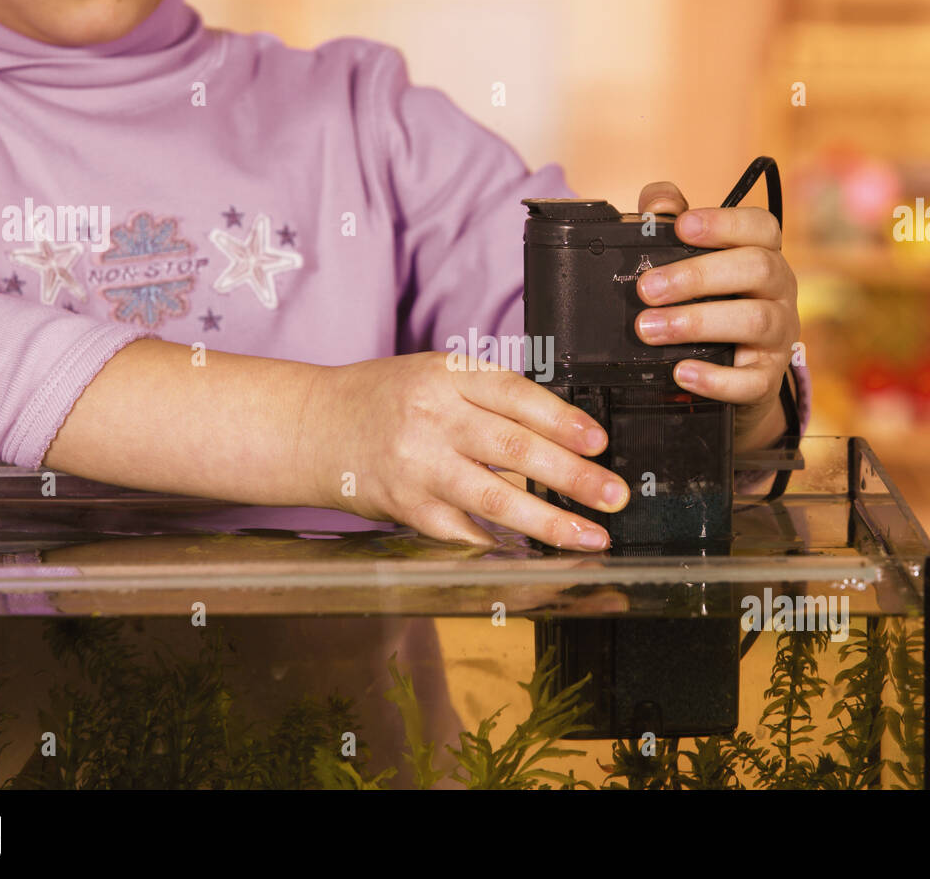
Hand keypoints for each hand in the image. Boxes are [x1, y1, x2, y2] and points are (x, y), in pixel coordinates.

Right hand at [300, 353, 629, 549]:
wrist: (315, 426)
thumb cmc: (385, 399)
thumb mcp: (435, 375)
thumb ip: (489, 398)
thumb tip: (563, 435)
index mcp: (445, 376)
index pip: (515, 395)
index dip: (563, 420)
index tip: (600, 442)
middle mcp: (432, 419)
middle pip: (513, 449)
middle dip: (573, 476)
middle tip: (614, 495)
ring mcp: (417, 466)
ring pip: (494, 498)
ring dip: (550, 521)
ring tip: (590, 535)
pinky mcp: (406, 506)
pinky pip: (462, 530)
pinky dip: (499, 542)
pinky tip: (532, 552)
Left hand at [633, 181, 799, 451]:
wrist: (735, 372)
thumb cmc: (710, 301)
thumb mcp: (691, 261)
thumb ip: (669, 225)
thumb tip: (657, 205)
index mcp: (763, 253)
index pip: (761, 226)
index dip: (724, 222)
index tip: (682, 226)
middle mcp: (779, 290)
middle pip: (756, 268)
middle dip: (697, 276)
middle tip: (646, 289)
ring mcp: (780, 335)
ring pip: (754, 321)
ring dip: (697, 323)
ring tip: (649, 328)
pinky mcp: (768, 377)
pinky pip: (752, 380)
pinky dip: (716, 378)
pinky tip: (682, 372)